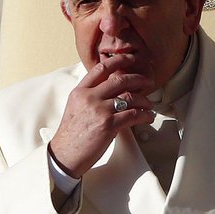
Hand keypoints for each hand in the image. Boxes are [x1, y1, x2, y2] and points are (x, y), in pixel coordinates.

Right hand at [49, 54, 155, 177]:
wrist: (66, 154)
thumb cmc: (71, 134)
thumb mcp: (76, 107)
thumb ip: (90, 95)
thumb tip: (111, 89)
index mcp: (80, 91)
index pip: (101, 68)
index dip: (119, 60)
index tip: (130, 59)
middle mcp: (90, 97)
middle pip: (120, 80)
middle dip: (138, 79)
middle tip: (148, 82)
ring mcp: (99, 110)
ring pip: (130, 97)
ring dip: (144, 100)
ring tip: (149, 104)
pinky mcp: (108, 124)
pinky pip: (133, 115)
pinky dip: (144, 115)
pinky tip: (147, 116)